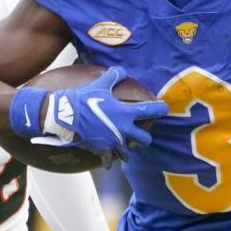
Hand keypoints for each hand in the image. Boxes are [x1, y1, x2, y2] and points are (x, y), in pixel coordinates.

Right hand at [42, 66, 168, 154]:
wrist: (66, 116)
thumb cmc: (84, 99)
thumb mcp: (100, 84)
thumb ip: (114, 76)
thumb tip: (123, 70)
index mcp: (126, 114)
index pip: (150, 111)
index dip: (160, 109)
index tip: (164, 109)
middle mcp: (123, 130)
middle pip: (145, 139)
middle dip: (145, 137)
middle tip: (142, 133)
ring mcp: (113, 142)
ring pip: (128, 153)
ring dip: (128, 150)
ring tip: (125, 146)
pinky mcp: (102, 151)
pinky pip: (109, 159)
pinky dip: (109, 159)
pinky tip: (108, 160)